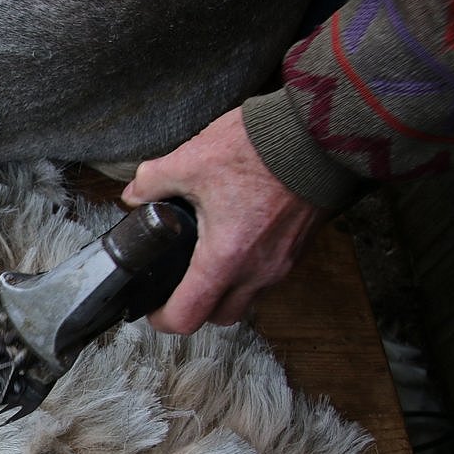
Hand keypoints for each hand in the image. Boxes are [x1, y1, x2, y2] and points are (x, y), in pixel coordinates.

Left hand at [121, 107, 329, 333]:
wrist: (318, 133)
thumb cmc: (259, 149)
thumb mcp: (191, 160)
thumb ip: (153, 181)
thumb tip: (134, 195)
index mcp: (225, 258)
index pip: (188, 317)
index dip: (163, 319)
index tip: (152, 307)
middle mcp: (257, 271)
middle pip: (220, 317)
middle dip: (195, 309)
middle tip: (176, 286)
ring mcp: (282, 263)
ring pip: (247, 301)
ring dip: (224, 293)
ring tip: (204, 265)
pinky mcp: (299, 250)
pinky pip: (267, 279)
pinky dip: (247, 274)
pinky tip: (234, 244)